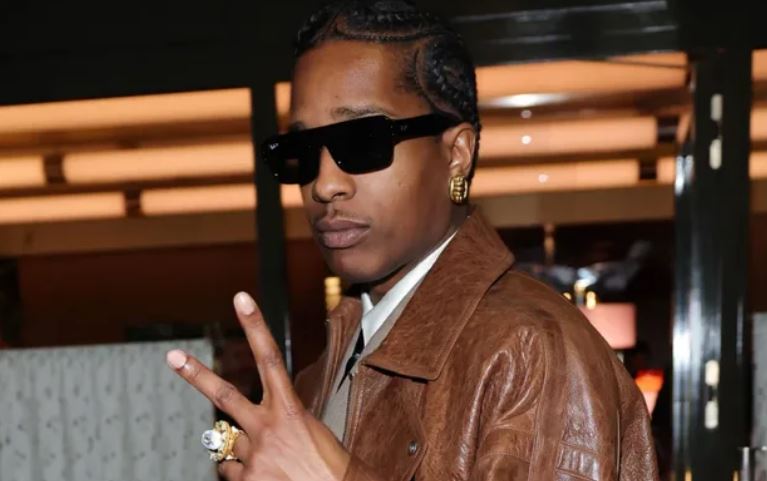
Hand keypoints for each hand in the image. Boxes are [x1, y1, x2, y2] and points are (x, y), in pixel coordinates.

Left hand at [166, 291, 349, 480]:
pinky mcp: (247, 480)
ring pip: (230, 446)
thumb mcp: (310, 433)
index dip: (255, 325)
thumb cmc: (330, 468)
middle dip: (196, 375)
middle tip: (172, 356)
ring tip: (273, 465)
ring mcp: (255, 454)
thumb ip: (278, 424)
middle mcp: (268, 427)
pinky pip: (229, 472)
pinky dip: (243, 475)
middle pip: (225, 394)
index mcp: (290, 410)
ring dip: (245, 453)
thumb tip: (246, 432)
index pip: (269, 358)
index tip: (241, 299)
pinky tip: (266, 477)